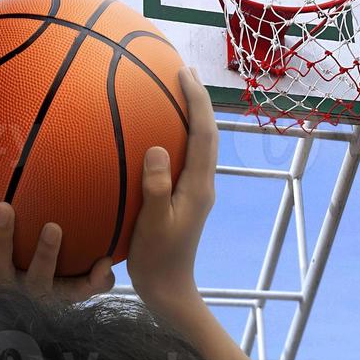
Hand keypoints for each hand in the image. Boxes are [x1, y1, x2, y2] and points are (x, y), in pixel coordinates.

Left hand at [0, 190, 114, 301]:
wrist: (25, 304)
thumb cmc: (64, 283)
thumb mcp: (82, 287)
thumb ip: (97, 281)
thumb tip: (107, 263)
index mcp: (36, 290)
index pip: (43, 275)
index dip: (46, 254)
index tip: (54, 226)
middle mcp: (5, 285)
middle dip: (0, 236)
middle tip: (4, 207)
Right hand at [127, 66, 216, 314]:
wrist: (169, 289)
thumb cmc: (157, 259)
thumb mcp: (152, 224)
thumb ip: (156, 187)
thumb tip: (158, 149)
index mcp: (199, 186)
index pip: (204, 133)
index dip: (197, 101)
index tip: (183, 74)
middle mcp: (203, 183)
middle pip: (207, 132)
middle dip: (198, 100)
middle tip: (182, 71)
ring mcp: (197, 190)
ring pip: (199, 143)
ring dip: (190, 115)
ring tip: (174, 92)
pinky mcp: (186, 197)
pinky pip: (185, 156)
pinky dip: (178, 135)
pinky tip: (156, 134)